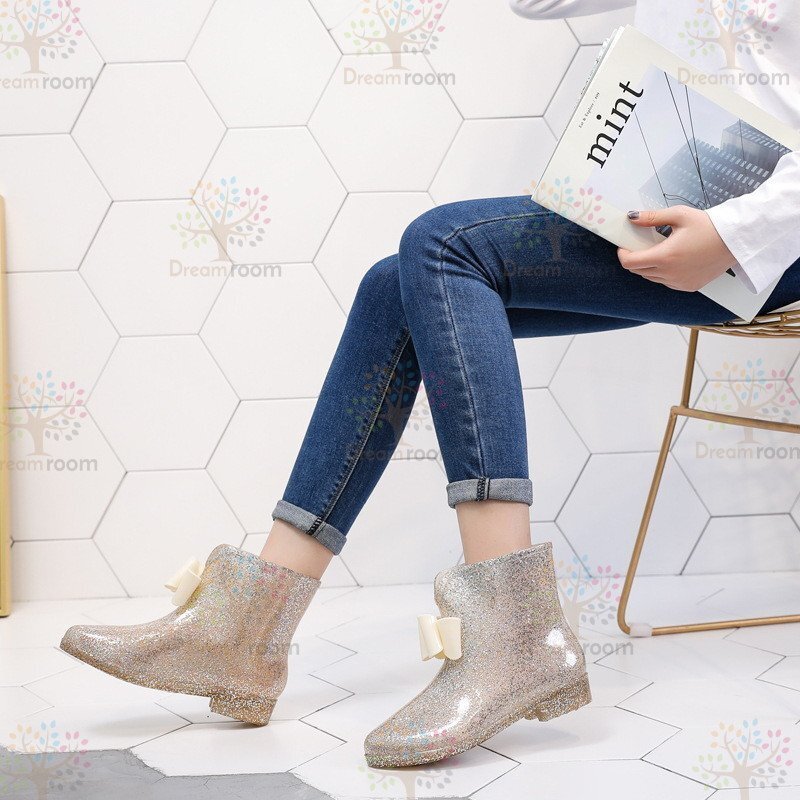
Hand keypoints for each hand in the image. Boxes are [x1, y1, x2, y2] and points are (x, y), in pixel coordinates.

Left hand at [617, 206, 736, 291]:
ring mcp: (679, 283)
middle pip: (639, 271)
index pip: (630, 263)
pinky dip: (663, 273)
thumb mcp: (679, 215)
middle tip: (642, 245)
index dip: (623, 254)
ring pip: (652, 278)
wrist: (735, 240)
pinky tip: (673, 260)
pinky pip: (666, 282)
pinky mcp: (688, 287)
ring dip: (649, 266)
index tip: (624, 246)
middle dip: (635, 258)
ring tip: (660, 250)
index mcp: (665, 257)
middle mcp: (670, 274)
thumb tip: (632, 217)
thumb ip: (652, 217)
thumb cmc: (710, 226)